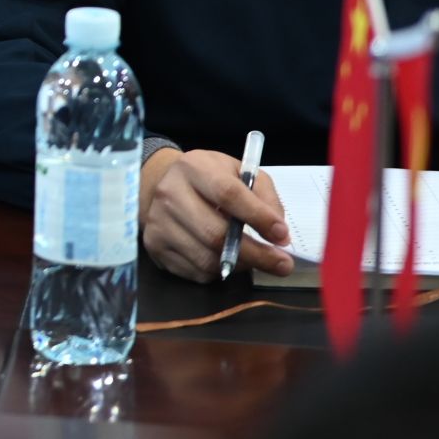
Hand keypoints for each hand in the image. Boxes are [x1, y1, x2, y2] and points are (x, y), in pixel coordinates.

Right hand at [140, 147, 291, 282]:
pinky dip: (219, 271)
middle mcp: (170, 193)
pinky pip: (195, 271)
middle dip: (255, 254)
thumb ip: (264, 196)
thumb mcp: (241, 173)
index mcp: (194, 168)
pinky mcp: (155, 245)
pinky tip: (225, 258)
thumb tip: (278, 234)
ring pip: (206, 258)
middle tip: (282, 264)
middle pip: (215, 233)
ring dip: (238, 264)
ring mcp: (159, 222)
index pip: (228, 194)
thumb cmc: (211, 180)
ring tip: (253, 259)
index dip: (258, 217)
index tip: (283, 236)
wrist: (166, 186)